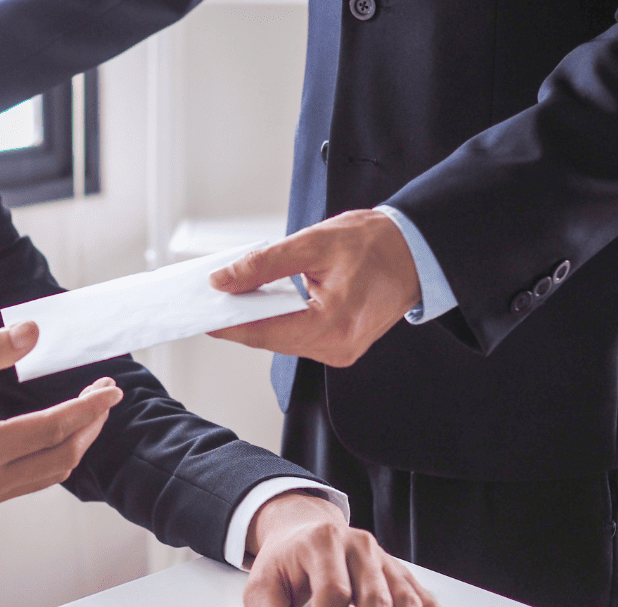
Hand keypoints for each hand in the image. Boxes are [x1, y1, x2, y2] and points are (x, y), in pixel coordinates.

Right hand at [0, 322, 122, 536]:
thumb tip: (31, 332)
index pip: (52, 429)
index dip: (88, 408)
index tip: (111, 389)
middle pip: (60, 459)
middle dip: (89, 427)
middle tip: (104, 396)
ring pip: (46, 475)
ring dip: (73, 443)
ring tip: (86, 412)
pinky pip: (27, 482)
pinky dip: (49, 456)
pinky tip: (51, 432)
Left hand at [208, 210, 420, 367]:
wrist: (415, 251)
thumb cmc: (375, 244)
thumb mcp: (312, 243)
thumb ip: (263, 264)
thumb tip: (225, 281)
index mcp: (333, 325)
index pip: (264, 331)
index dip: (228, 323)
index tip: (202, 314)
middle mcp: (337, 348)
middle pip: (270, 339)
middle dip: (240, 319)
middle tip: (212, 299)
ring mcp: (340, 352)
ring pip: (282, 340)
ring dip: (259, 320)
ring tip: (236, 297)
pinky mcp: (341, 347)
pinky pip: (298, 338)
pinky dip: (279, 321)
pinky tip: (266, 303)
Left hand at [244, 492, 448, 606]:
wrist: (304, 533)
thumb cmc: (285, 562)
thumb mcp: (261, 585)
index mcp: (324, 543)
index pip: (332, 592)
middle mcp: (361, 547)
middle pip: (375, 600)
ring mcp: (387, 561)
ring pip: (406, 603)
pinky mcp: (403, 576)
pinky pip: (428, 604)